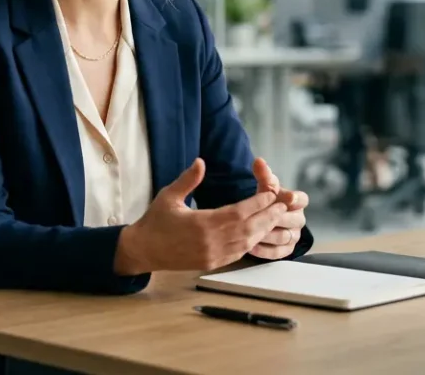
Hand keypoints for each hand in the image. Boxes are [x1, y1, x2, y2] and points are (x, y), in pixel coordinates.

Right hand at [113, 159, 287, 274]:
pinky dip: (251, 244)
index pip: (238, 213)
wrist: (142, 250)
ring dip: (263, 231)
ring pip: (245, 243)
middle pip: (248, 229)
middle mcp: (210, 242)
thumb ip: (188, 179)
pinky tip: (258, 235)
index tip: (270, 194)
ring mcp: (212, 255)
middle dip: (267, 217)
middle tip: (282, 206)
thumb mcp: (169, 196)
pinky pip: (237, 254)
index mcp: (201, 223)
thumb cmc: (155, 221)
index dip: (257, 204)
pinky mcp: (211, 264)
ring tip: (275, 218)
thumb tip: (201, 161)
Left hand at [249, 158, 307, 259]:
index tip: (288, 197)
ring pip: (284, 237)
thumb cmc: (266, 199)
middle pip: (293, 220)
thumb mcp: (265, 187)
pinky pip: (279, 253)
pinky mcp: (286, 250)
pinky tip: (252, 247)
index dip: (295, 199)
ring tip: (253, 233)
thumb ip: (263, 175)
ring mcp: (294, 236)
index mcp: (298, 202)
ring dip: (269, 235)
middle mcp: (299, 219)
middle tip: (263, 217)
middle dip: (277, 218)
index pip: (302, 200)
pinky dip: (266, 251)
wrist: (262, 216)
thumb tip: (259, 161)